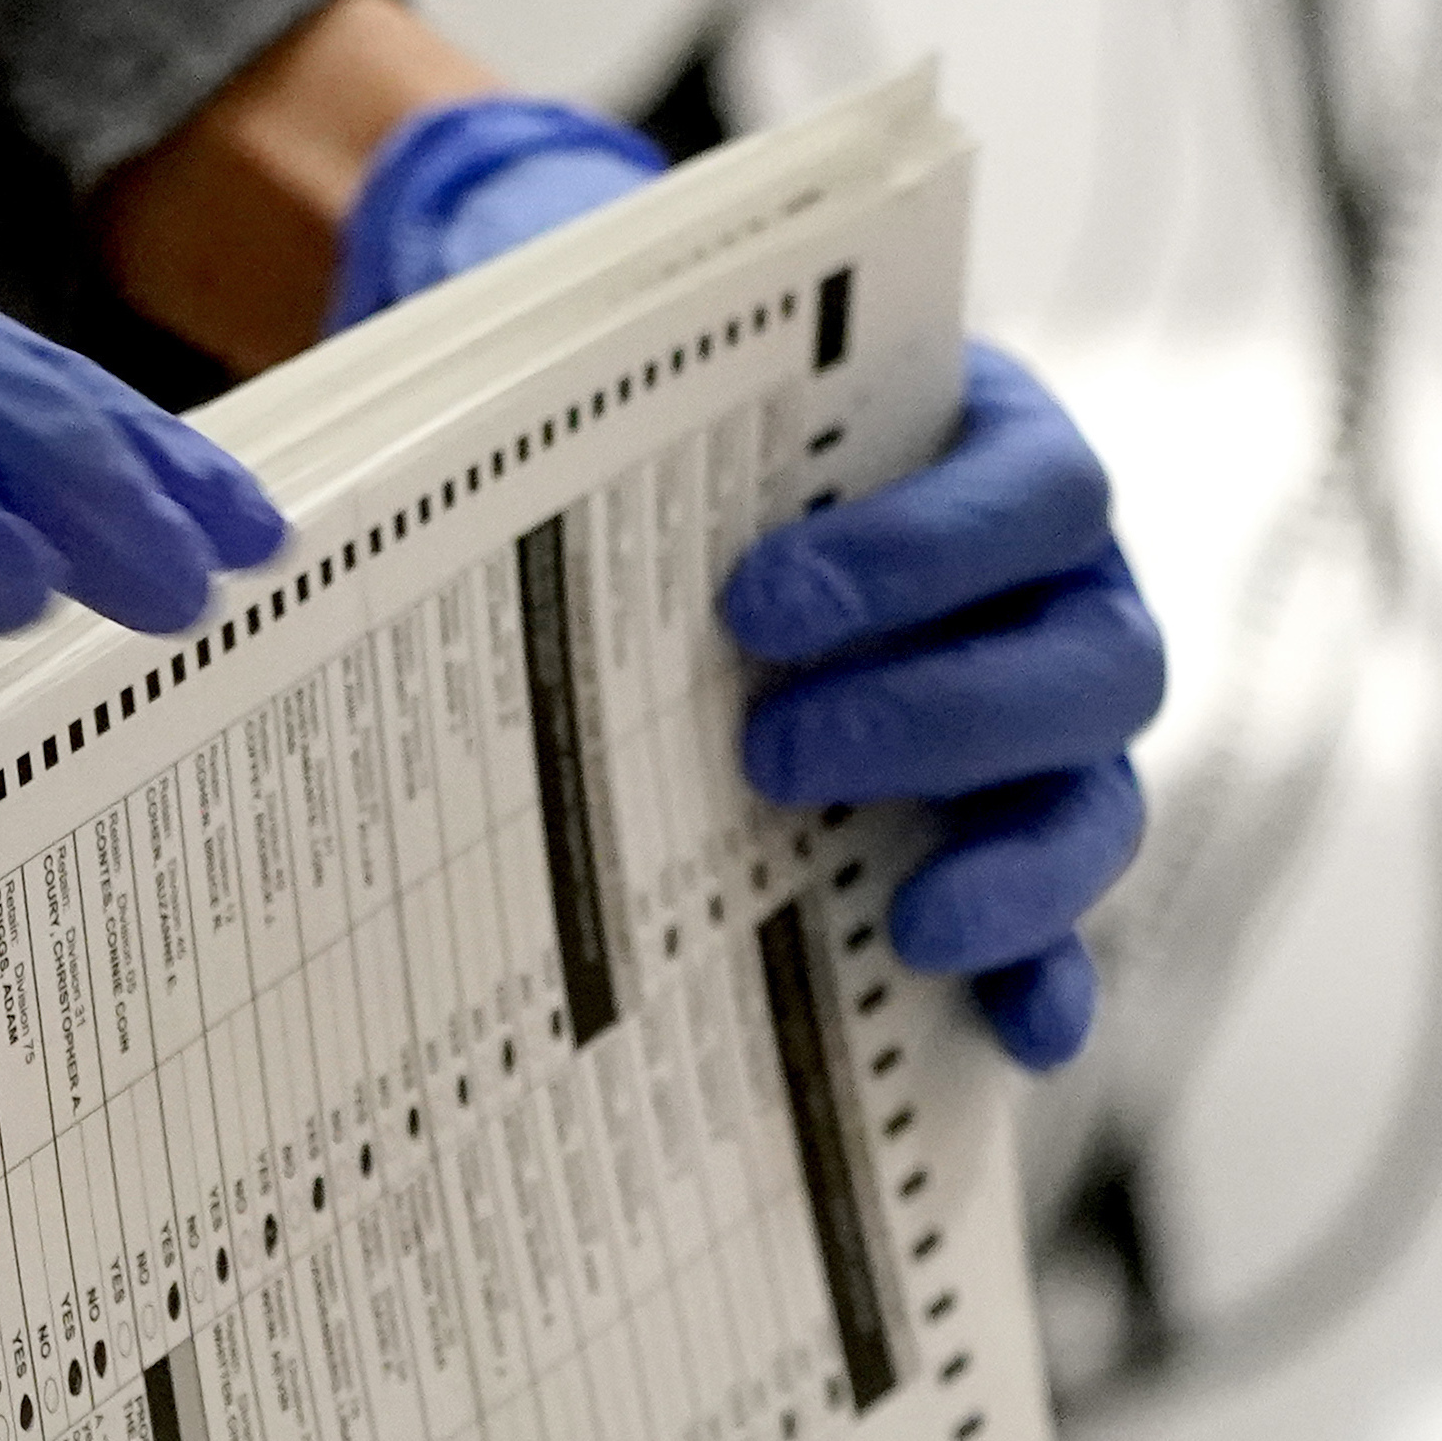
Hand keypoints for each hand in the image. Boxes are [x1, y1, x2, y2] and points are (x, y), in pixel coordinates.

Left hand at [332, 105, 1161, 1066]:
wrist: (689, 537)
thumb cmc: (687, 465)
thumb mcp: (647, 410)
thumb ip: (597, 405)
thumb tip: (344, 480)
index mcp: (1002, 462)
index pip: (1035, 494)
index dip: (921, 551)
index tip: (754, 603)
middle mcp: (1060, 601)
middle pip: (1093, 661)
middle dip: (938, 714)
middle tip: (770, 752)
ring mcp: (1052, 744)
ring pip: (1097, 804)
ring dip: (1014, 867)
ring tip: (903, 921)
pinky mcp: (1018, 866)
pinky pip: (1068, 938)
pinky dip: (1047, 986)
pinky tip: (1008, 1034)